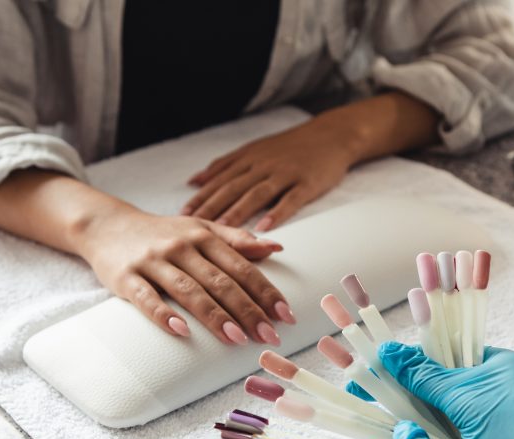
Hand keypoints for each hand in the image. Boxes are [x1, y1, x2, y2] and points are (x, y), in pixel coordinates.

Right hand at [73, 204, 295, 344]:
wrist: (107, 226)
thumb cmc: (163, 233)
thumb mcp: (201, 229)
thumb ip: (237, 240)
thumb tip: (276, 248)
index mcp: (203, 236)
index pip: (242, 267)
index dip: (265, 292)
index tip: (286, 316)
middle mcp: (181, 247)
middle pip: (221, 282)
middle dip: (248, 311)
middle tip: (269, 337)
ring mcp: (153, 262)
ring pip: (189, 291)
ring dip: (215, 316)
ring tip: (237, 339)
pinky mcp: (126, 277)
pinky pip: (146, 299)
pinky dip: (163, 315)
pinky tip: (182, 332)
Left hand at [181, 115, 356, 230]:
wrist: (331, 135)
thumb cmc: (290, 146)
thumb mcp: (254, 149)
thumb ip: (225, 165)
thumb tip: (194, 180)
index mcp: (248, 157)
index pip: (218, 179)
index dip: (200, 196)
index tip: (182, 214)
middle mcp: (263, 164)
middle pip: (233, 187)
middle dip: (212, 207)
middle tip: (195, 226)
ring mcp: (286, 173)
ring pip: (257, 193)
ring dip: (238, 211)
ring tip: (222, 228)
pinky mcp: (307, 183)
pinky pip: (290, 199)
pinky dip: (277, 213)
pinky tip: (264, 227)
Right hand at [367, 343, 513, 438]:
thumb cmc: (513, 433)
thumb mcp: (464, 397)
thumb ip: (424, 375)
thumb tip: (387, 350)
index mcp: (500, 366)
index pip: (451, 352)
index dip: (416, 358)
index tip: (381, 364)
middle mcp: (496, 391)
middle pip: (442, 384)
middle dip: (410, 389)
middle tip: (370, 392)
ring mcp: (488, 423)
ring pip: (441, 414)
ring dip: (415, 418)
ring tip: (375, 416)